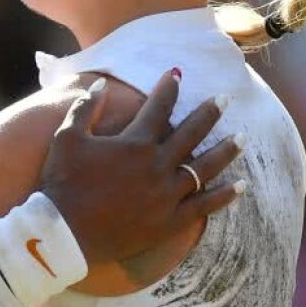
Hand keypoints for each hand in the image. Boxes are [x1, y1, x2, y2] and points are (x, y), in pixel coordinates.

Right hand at [40, 71, 241, 264]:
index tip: (177, 74)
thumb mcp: (67, 138)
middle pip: (191, 133)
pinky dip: (224, 195)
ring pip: (205, 167)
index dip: (168, 89)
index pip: (158, 108)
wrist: (65, 233)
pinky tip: (241, 186)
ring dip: (225, 151)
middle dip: (209, 113)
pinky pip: (204, 206)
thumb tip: (100, 85)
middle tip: (225, 99)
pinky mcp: (170, 221)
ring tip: (242, 139)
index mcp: (135, 143)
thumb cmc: (62, 182)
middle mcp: (157, 165)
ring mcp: (167, 195)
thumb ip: (85, 108)